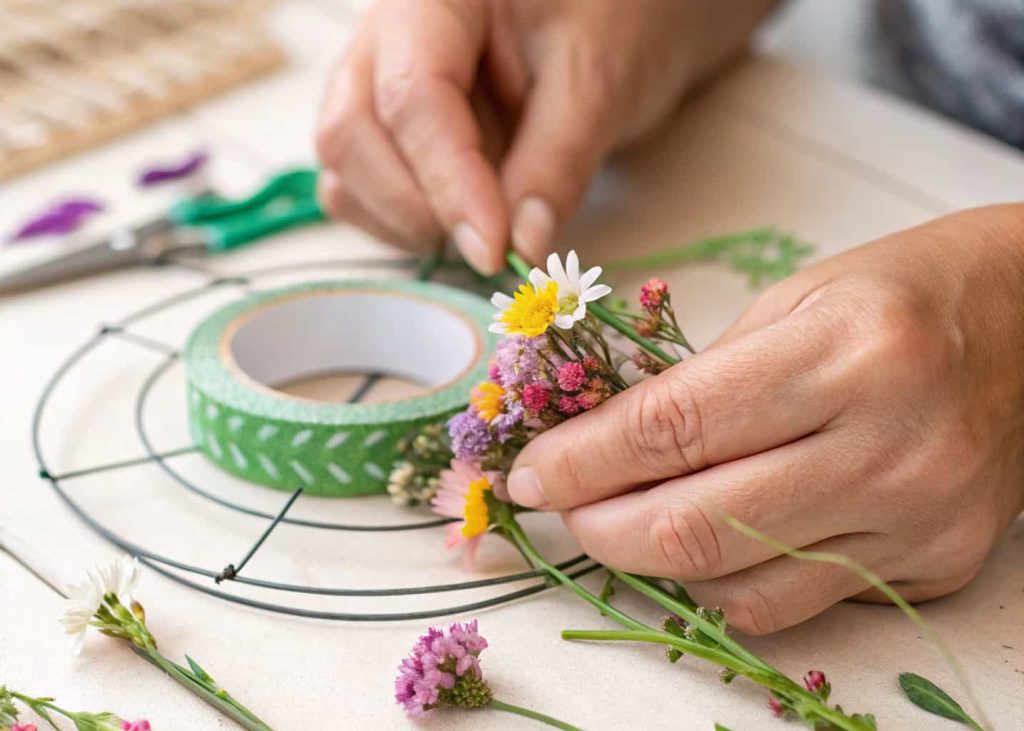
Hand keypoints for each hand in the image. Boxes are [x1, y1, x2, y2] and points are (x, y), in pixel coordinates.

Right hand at [315, 0, 774, 272]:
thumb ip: (556, 163)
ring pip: (344, 168)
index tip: (495, 250)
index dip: (450, 184)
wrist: (623, 10)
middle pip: (351, 134)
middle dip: (416, 206)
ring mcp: (374, 81)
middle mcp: (384, 35)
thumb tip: (521, 247)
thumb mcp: (600, 82)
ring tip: (485, 226)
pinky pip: (359, 187)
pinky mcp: (385, 126)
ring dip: (404, 220)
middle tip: (493, 244)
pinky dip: (402, 222)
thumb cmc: (618, 18)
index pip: (413, 97)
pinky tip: (463, 219)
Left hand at [507, 205, 1023, 633]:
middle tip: (561, 508)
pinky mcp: (934, 563)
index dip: (581, 461)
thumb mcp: (794, 300)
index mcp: (845, 350)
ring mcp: (918, 516)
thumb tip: (597, 445)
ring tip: (622, 521)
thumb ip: (700, 380)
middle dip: (598, 526)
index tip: (529, 474)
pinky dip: (724, 586)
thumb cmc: (901, 295)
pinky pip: (794, 605)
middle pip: (696, 526)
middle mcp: (889, 442)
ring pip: (737, 585)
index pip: (673, 429)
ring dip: (651, 562)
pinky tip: (705, 545)